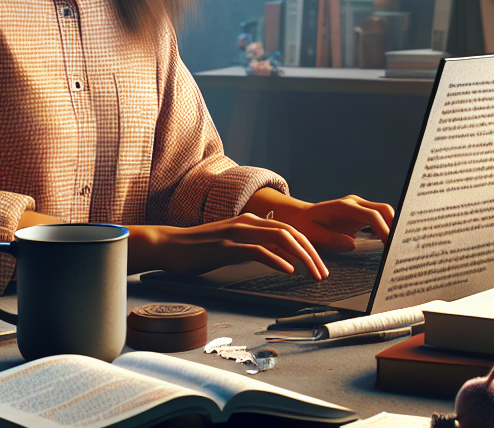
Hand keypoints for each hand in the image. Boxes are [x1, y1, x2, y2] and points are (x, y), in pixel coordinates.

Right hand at [125, 213, 328, 278]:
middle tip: (324, 273)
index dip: (308, 246)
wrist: (169, 246)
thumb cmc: (199, 249)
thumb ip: (253, 247)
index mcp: (251, 221)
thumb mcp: (232, 245)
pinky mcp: (227, 246)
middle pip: (291, 232)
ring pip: (280, 238)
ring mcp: (237, 233)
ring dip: (301, 257)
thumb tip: (277, 259)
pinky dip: (277, 260)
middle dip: (312, 253)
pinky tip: (288, 270)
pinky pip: (258, 250)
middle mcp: (248, 222)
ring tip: (313, 274)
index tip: (319, 265)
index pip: (289, 230)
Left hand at [247, 191, 394, 253]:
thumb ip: (333, 240)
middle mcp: (355, 203)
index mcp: (345, 207)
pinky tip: (387, 243)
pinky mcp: (360, 213)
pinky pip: (378, 219)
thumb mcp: (315, 236)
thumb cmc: (306, 227)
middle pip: (384, 210)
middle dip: (394, 226)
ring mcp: (359, 207)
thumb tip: (352, 244)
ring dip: (392, 227)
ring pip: (384, 213)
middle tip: (398, 247)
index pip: (372, 216)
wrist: (300, 217)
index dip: (384, 230)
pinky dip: (386, 228)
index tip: (390, 245)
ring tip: (395, 247)